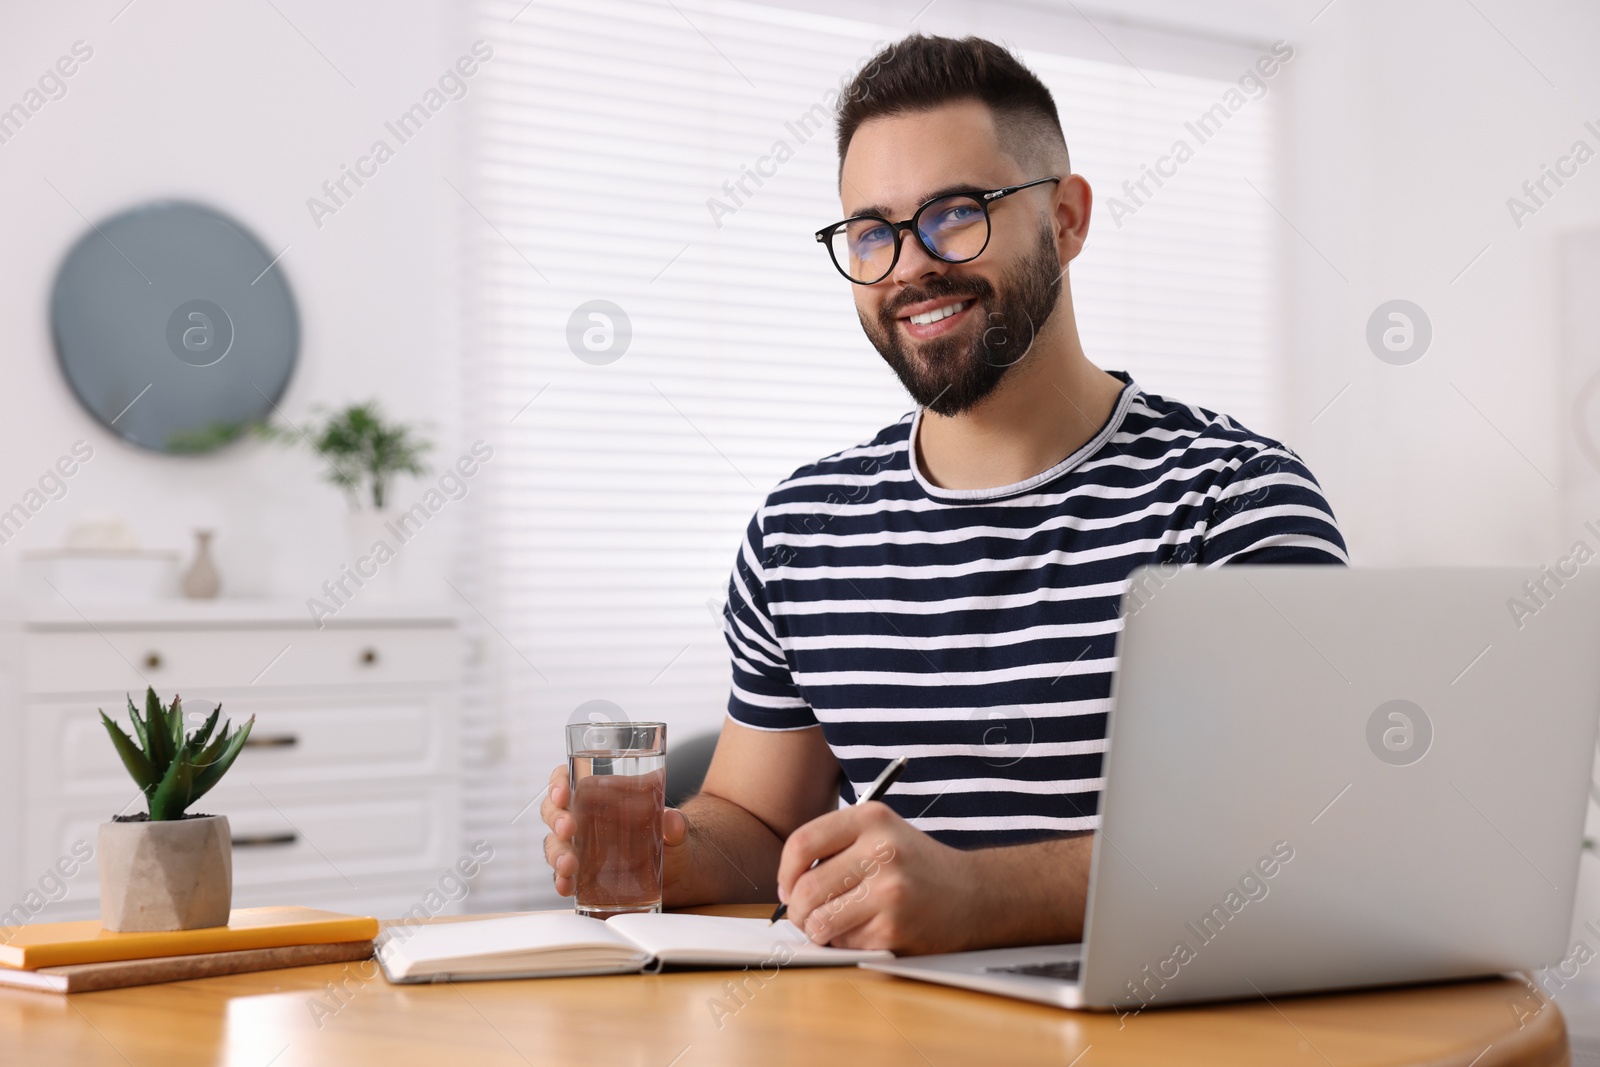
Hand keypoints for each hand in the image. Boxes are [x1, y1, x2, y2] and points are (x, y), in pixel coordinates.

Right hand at [538, 763, 690, 897]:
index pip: (567, 778)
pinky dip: (562, 880)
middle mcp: (583, 818)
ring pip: (554, 844)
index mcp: (600, 794)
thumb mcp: (676, 827)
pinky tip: (567, 886)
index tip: (563, 794)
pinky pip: (563, 875)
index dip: (558, 783)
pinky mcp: (582, 873)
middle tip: (569, 829)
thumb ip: (675, 824)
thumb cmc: (669, 836)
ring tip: (570, 865)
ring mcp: (580, 847)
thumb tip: (672, 820)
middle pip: (554, 811)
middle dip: (557, 819)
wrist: (677, 869)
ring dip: (557, 853)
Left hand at [776, 801, 980, 954]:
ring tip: (831, 925)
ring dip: (817, 930)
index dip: (785, 871)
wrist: (977, 895)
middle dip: (797, 910)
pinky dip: (845, 943)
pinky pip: (845, 942)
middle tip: (804, 915)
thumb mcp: (882, 835)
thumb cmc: (918, 866)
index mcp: (871, 818)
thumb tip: (787, 884)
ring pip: (819, 920)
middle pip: (806, 887)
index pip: (802, 843)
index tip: (787, 885)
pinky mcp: (894, 926)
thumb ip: (837, 848)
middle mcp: (881, 849)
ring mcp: (888, 889)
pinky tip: (866, 931)